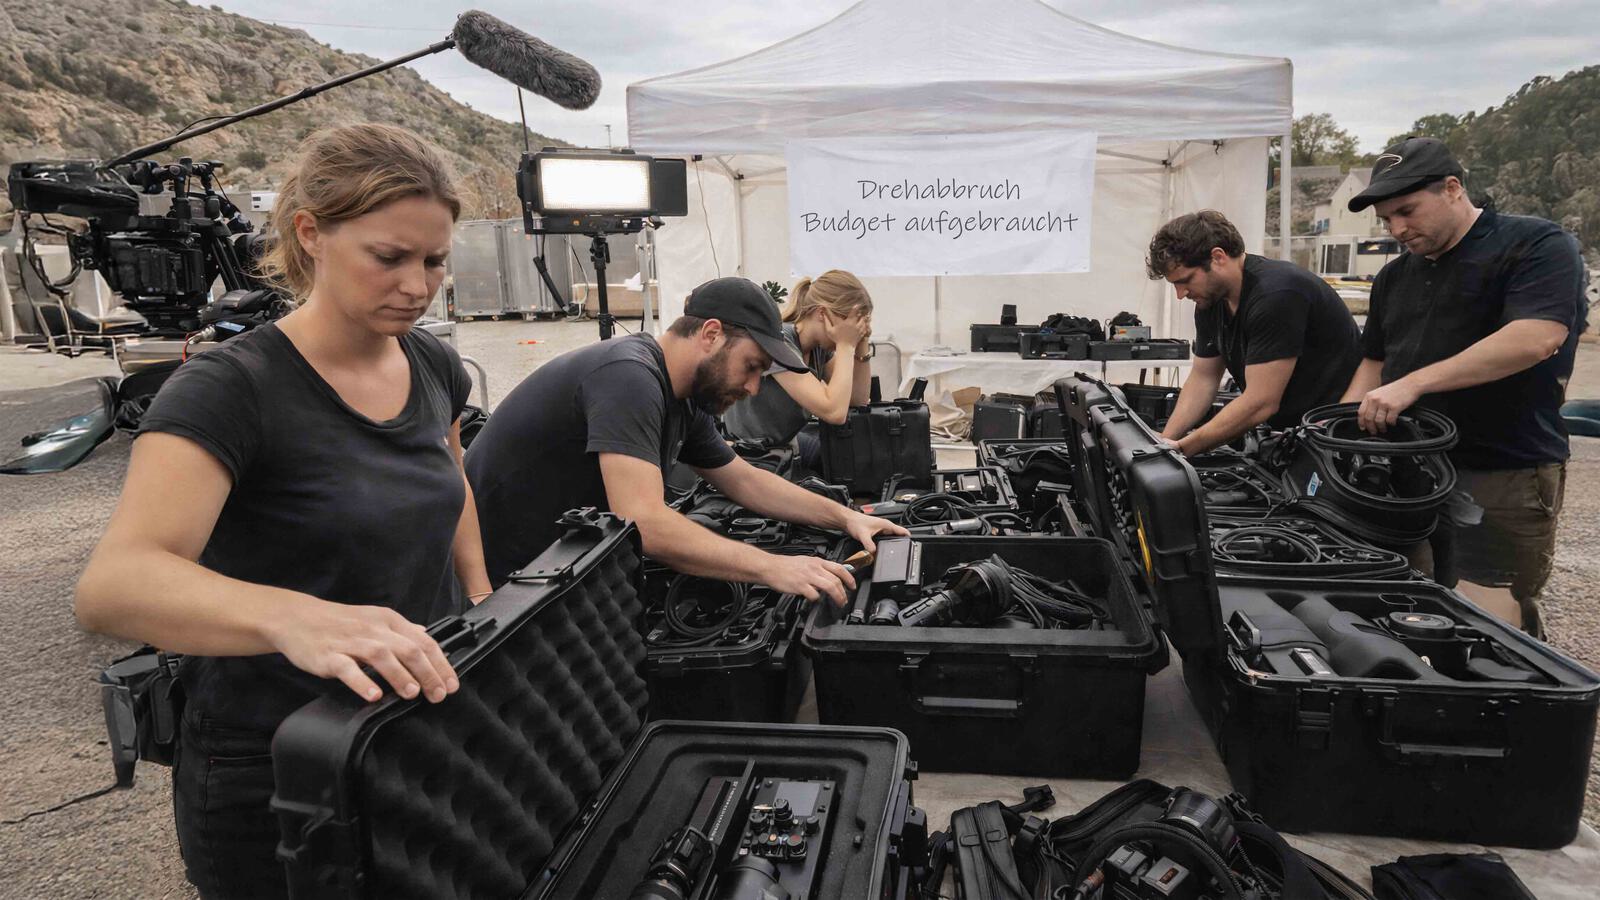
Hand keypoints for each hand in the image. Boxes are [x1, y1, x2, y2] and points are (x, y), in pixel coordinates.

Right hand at [265, 597, 458, 703]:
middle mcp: (373, 628)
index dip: (440, 664)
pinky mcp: (329, 655)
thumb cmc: (339, 622)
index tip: (451, 684)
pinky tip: (374, 695)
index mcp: (388, 620)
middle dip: (428, 673)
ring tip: (412, 693)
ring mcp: (350, 641)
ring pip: (382, 656)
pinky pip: (347, 668)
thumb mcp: (375, 619)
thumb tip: (427, 636)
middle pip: (408, 649)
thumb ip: (402, 629)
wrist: (296, 617)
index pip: (423, 641)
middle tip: (439, 695)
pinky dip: (362, 682)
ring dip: (400, 675)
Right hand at [761, 553, 857, 606]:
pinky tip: (815, 600)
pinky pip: (814, 595)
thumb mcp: (806, 561)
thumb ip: (819, 568)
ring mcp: (808, 577)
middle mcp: (814, 568)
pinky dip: (817, 599)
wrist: (770, 567)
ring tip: (838, 603)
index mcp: (817, 562)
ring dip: (837, 597)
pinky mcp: (800, 586)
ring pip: (830, 587)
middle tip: (845, 600)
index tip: (853, 586)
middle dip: (844, 592)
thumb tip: (830, 575)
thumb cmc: (786, 565)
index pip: (839, 568)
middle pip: (836, 580)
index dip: (849, 578)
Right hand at [826, 311, 867, 350]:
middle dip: (860, 312)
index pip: (853, 312)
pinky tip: (865, 323)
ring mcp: (858, 329)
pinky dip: (866, 324)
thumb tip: (822, 314)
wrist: (845, 348)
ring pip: (864, 320)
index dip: (856, 307)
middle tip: (860, 309)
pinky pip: (866, 326)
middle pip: (860, 315)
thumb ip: (826, 322)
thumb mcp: (829, 331)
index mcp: (847, 322)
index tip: (857, 304)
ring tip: (863, 315)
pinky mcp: (861, 333)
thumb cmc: (836, 339)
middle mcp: (854, 325)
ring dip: (863, 317)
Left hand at [843, 510, 908, 553]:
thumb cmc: (855, 522)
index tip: (912, 544)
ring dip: (892, 543)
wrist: (848, 520)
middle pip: (898, 535)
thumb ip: (869, 546)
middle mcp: (885, 526)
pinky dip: (886, 544)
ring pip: (891, 538)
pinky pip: (885, 539)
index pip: (902, 531)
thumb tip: (874, 554)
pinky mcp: (877, 532)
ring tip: (894, 552)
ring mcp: (881, 529)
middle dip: (900, 543)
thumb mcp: (863, 536)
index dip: (908, 538)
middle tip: (902, 552)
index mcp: (886, 525)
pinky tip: (884, 549)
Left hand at [1357, 379, 1421, 433]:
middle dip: (1371, 428)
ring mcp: (1384, 403)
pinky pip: (1389, 420)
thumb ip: (1372, 402)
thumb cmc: (1396, 388)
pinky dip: (1391, 424)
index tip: (1363, 427)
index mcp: (1370, 396)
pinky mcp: (1394, 407)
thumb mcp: (1379, 392)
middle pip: (1368, 418)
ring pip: (1378, 421)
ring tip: (1383, 429)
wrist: (1410, 384)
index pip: (1361, 412)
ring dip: (1381, 428)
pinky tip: (1392, 423)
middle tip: (1374, 432)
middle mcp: (1375, 399)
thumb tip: (1368, 415)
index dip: (1361, 422)